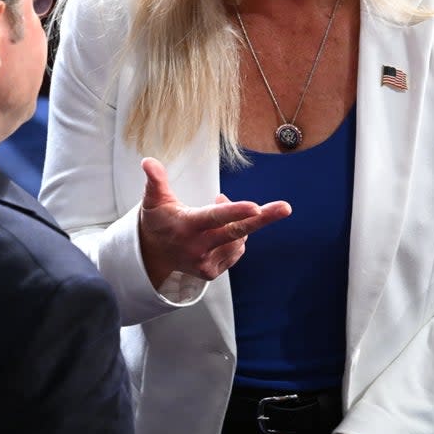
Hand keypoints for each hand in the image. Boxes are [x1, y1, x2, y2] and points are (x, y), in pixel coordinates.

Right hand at [138, 157, 290, 288]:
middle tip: (285, 208)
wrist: (152, 255)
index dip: (235, 211)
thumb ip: (154, 180)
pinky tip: (221, 230)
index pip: (214, 218)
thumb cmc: (157, 221)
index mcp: (186, 226)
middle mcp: (198, 247)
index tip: (255, 206)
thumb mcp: (153, 200)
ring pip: (239, 239)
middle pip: (236, 231)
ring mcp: (206, 263)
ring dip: (240, 221)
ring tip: (221, 208)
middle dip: (263, 218)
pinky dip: (236, 236)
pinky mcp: (212, 272)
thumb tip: (148, 161)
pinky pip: (237, 250)